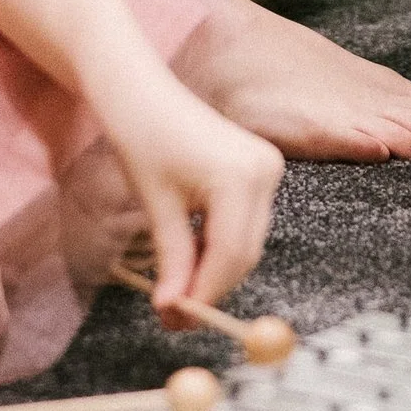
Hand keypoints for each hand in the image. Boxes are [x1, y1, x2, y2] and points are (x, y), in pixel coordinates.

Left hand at [96, 70, 284, 314]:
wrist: (142, 92)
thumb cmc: (143, 138)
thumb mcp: (157, 207)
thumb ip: (172, 261)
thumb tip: (175, 311)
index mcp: (240, 177)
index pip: (230, 254)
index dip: (205, 292)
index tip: (177, 319)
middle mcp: (264, 171)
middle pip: (244, 252)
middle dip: (209, 286)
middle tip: (173, 314)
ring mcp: (267, 168)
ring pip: (246, 241)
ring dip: (214, 268)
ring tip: (175, 289)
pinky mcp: (261, 168)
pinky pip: (245, 222)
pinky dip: (220, 244)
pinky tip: (190, 255)